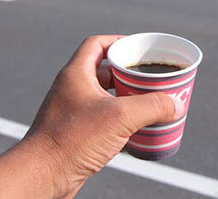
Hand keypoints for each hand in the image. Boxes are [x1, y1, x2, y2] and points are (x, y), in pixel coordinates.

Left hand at [25, 35, 183, 197]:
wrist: (42, 177)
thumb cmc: (71, 141)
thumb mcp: (120, 117)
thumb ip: (152, 106)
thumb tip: (175, 105)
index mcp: (76, 74)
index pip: (98, 44)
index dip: (120, 41)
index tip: (140, 49)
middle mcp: (71, 89)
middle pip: (105, 70)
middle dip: (131, 74)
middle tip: (152, 79)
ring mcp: (71, 111)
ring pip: (105, 96)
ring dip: (127, 98)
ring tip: (149, 104)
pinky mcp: (74, 133)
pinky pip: (102, 118)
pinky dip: (119, 120)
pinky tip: (135, 130)